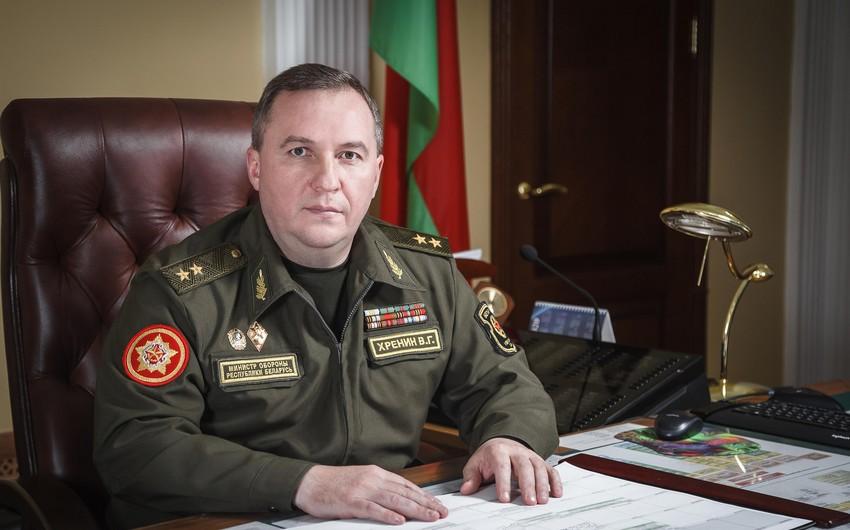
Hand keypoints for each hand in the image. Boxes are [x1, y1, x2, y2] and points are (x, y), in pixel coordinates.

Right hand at [293, 464, 448, 524]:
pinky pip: (373, 509)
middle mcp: (373, 480)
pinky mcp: (351, 502)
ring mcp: (362, 490)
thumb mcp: (361, 479)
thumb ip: (380, 487)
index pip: (406, 485)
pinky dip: (388, 516)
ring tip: (430, 517)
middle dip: (426, 504)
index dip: (424, 495)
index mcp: (376, 474)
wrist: (310, 482)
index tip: (437, 504)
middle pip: (405, 493)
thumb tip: (400, 498)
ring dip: (415, 510)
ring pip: (395, 501)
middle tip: (441, 512)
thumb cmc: (334, 483)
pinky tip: (400, 521)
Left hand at [460, 437, 562, 504]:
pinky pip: (550, 469)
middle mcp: (516, 452)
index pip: (502, 466)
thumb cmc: (489, 456)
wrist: (501, 441)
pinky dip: (555, 481)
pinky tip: (556, 493)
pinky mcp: (540, 461)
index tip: (504, 498)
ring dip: (542, 485)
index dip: (503, 482)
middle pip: (524, 467)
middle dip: (527, 485)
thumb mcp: (475, 463)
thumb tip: (467, 489)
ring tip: (542, 500)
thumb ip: (471, 477)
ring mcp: (530, 456)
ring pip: (539, 467)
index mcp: (498, 451)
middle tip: (529, 502)